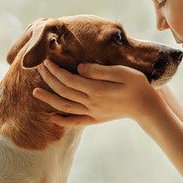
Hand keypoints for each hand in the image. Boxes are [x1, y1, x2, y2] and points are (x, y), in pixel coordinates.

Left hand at [32, 60, 158, 126]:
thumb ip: (99, 71)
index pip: (69, 79)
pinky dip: (62, 120)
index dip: (55, 70)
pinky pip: (75, 121)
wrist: (147, 107)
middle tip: (39, 68)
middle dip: (49, 79)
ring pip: (65, 107)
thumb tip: (79, 68)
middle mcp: (91, 103)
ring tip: (35, 92)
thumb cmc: (137, 85)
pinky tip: (51, 117)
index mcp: (96, 89)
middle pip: (64, 91)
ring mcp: (92, 113)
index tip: (46, 61)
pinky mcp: (96, 119)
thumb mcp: (122, 72)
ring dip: (49, 99)